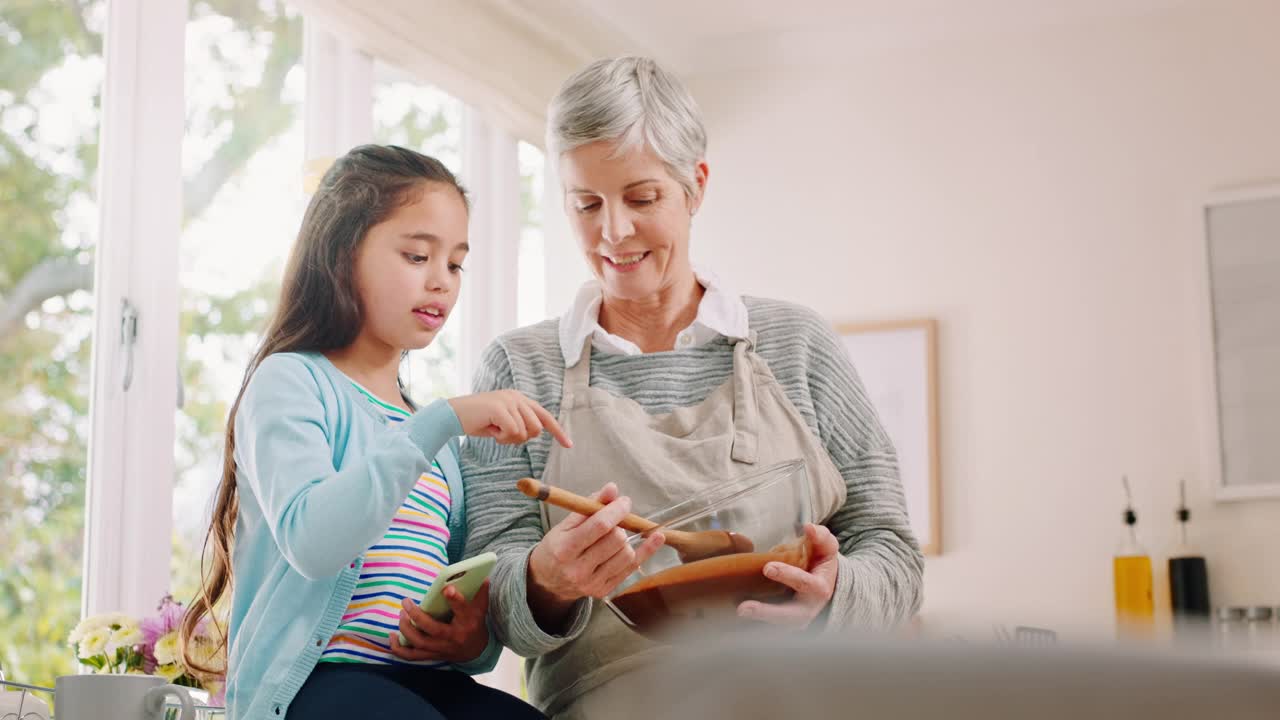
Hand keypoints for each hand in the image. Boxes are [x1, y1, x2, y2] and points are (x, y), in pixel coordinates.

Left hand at [389, 580, 490, 662]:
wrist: (476, 651)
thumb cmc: (475, 624)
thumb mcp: (480, 609)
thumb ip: (480, 593)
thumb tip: (482, 576)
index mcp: (467, 622)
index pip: (462, 609)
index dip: (454, 599)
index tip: (446, 588)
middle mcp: (454, 637)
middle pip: (433, 629)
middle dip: (417, 615)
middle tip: (406, 603)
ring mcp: (442, 648)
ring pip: (420, 642)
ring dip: (407, 629)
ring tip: (401, 615)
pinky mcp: (432, 655)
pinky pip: (412, 656)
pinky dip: (399, 648)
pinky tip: (392, 636)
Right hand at [448, 390, 571, 447]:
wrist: (452, 415)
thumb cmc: (478, 421)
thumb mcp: (503, 422)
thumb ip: (520, 424)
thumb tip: (533, 432)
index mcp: (519, 399)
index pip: (545, 416)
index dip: (558, 431)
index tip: (569, 445)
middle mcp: (517, 397)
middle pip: (537, 428)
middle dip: (521, 438)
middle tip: (503, 435)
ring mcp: (509, 401)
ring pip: (525, 432)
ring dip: (509, 439)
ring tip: (495, 430)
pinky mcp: (500, 408)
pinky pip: (513, 432)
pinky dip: (502, 438)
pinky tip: (490, 430)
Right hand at [528, 483, 665, 602]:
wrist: (546, 581)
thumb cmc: (557, 547)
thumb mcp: (565, 524)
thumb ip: (588, 506)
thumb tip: (612, 489)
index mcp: (565, 548)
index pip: (600, 525)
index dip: (616, 510)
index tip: (624, 501)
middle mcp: (578, 569)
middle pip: (616, 540)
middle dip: (620, 524)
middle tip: (616, 519)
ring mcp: (592, 583)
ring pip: (626, 554)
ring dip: (626, 539)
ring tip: (615, 536)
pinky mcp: (603, 591)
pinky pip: (632, 568)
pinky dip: (645, 551)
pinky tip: (655, 538)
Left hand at [737, 523, 839, 628]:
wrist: (825, 583)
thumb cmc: (821, 561)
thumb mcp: (826, 546)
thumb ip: (820, 536)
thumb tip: (808, 527)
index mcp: (820, 588)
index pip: (805, 583)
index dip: (788, 576)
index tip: (767, 568)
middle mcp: (808, 609)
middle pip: (789, 616)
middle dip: (767, 613)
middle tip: (742, 608)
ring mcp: (795, 620)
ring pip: (776, 626)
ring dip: (755, 622)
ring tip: (735, 614)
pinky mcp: (782, 624)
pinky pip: (766, 628)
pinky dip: (751, 626)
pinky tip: (730, 619)